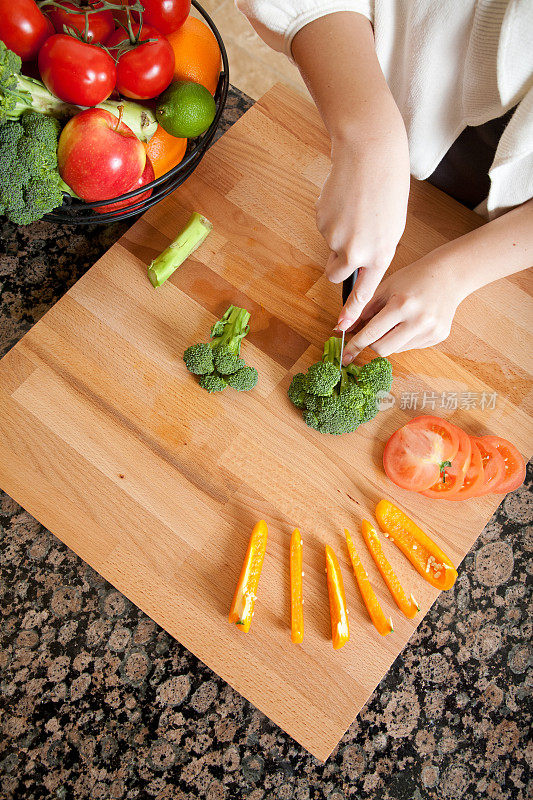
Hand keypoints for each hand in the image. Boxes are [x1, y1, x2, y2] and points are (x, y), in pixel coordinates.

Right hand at [317, 130, 409, 328]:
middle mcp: (357, 251)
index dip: (352, 311)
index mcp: (380, 254)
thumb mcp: (392, 226)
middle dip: (336, 265)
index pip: (364, 292)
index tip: (344, 325)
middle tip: (347, 242)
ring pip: (330, 246)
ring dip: (337, 233)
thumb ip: (375, 251)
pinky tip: (345, 199)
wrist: (369, 154)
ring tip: (355, 208)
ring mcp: (336, 237)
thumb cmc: (387, 187)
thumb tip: (357, 266)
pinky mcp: (321, 222)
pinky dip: (331, 217)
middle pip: (336, 274)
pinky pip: (324, 227)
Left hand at [340, 254, 464, 361]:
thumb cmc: (414, 278)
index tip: (346, 354)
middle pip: (383, 349)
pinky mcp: (438, 337)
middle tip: (372, 332)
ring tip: (397, 320)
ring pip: (396, 350)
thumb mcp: (385, 287)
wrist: (449, 275)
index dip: (355, 345)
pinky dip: (403, 338)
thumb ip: (364, 309)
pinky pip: (410, 346)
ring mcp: (430, 331)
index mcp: (402, 304)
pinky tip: (411, 322)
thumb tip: (344, 329)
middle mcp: (418, 320)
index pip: (371, 333)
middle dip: (372, 343)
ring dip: (389, 340)